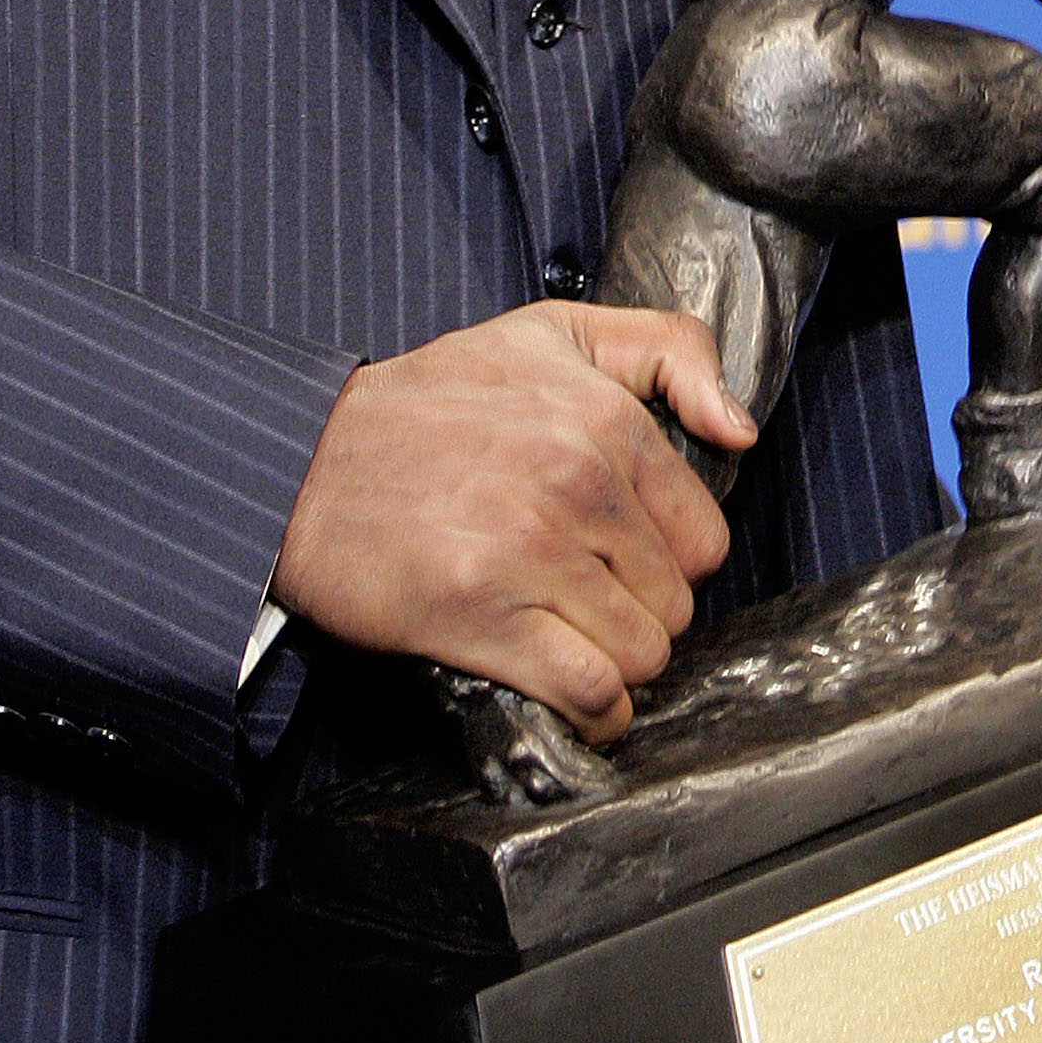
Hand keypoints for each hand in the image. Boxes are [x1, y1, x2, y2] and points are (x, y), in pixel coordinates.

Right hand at [270, 301, 756, 740]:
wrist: (302, 463)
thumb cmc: (425, 402)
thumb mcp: (552, 332)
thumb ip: (668, 350)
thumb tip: (739, 428)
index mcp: (605, 419)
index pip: (704, 537)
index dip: (669, 559)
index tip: (625, 558)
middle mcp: (578, 483)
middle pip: (675, 603)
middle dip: (639, 612)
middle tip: (587, 599)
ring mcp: (532, 553)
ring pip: (641, 653)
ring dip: (615, 663)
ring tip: (571, 640)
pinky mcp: (482, 617)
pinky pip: (590, 692)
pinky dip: (595, 710)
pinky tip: (572, 694)